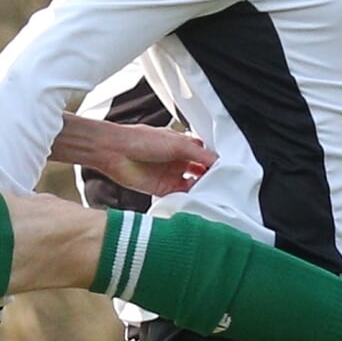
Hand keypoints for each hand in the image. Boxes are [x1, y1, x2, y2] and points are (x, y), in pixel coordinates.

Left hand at [93, 125, 212, 197]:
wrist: (114, 151)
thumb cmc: (141, 140)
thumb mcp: (177, 144)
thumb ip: (199, 154)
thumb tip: (217, 162)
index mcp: (182, 145)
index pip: (205, 155)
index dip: (215, 163)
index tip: (228, 172)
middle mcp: (177, 160)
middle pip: (201, 171)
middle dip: (210, 178)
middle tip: (222, 186)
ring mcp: (170, 174)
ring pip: (192, 185)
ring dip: (200, 189)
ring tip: (212, 194)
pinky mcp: (161, 189)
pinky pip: (179, 196)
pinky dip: (188, 199)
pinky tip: (195, 200)